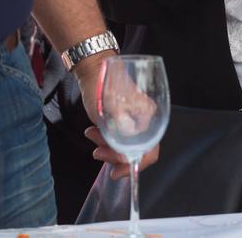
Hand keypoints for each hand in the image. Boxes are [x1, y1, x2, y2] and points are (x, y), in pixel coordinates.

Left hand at [76, 57, 159, 179]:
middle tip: (97, 152)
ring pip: (124, 147)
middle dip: (115, 156)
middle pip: (136, 152)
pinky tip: (92, 132)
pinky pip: (117, 139)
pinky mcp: (122, 121)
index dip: (134, 165)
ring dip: (106, 148)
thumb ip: (122, 136)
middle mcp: (145, 122)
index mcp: (149, 118)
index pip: (150, 152)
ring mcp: (134, 122)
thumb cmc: (103, 87)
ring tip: (91, 135)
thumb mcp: (111, 113)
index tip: (116, 172)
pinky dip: (104, 140)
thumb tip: (127, 158)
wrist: (93, 70)